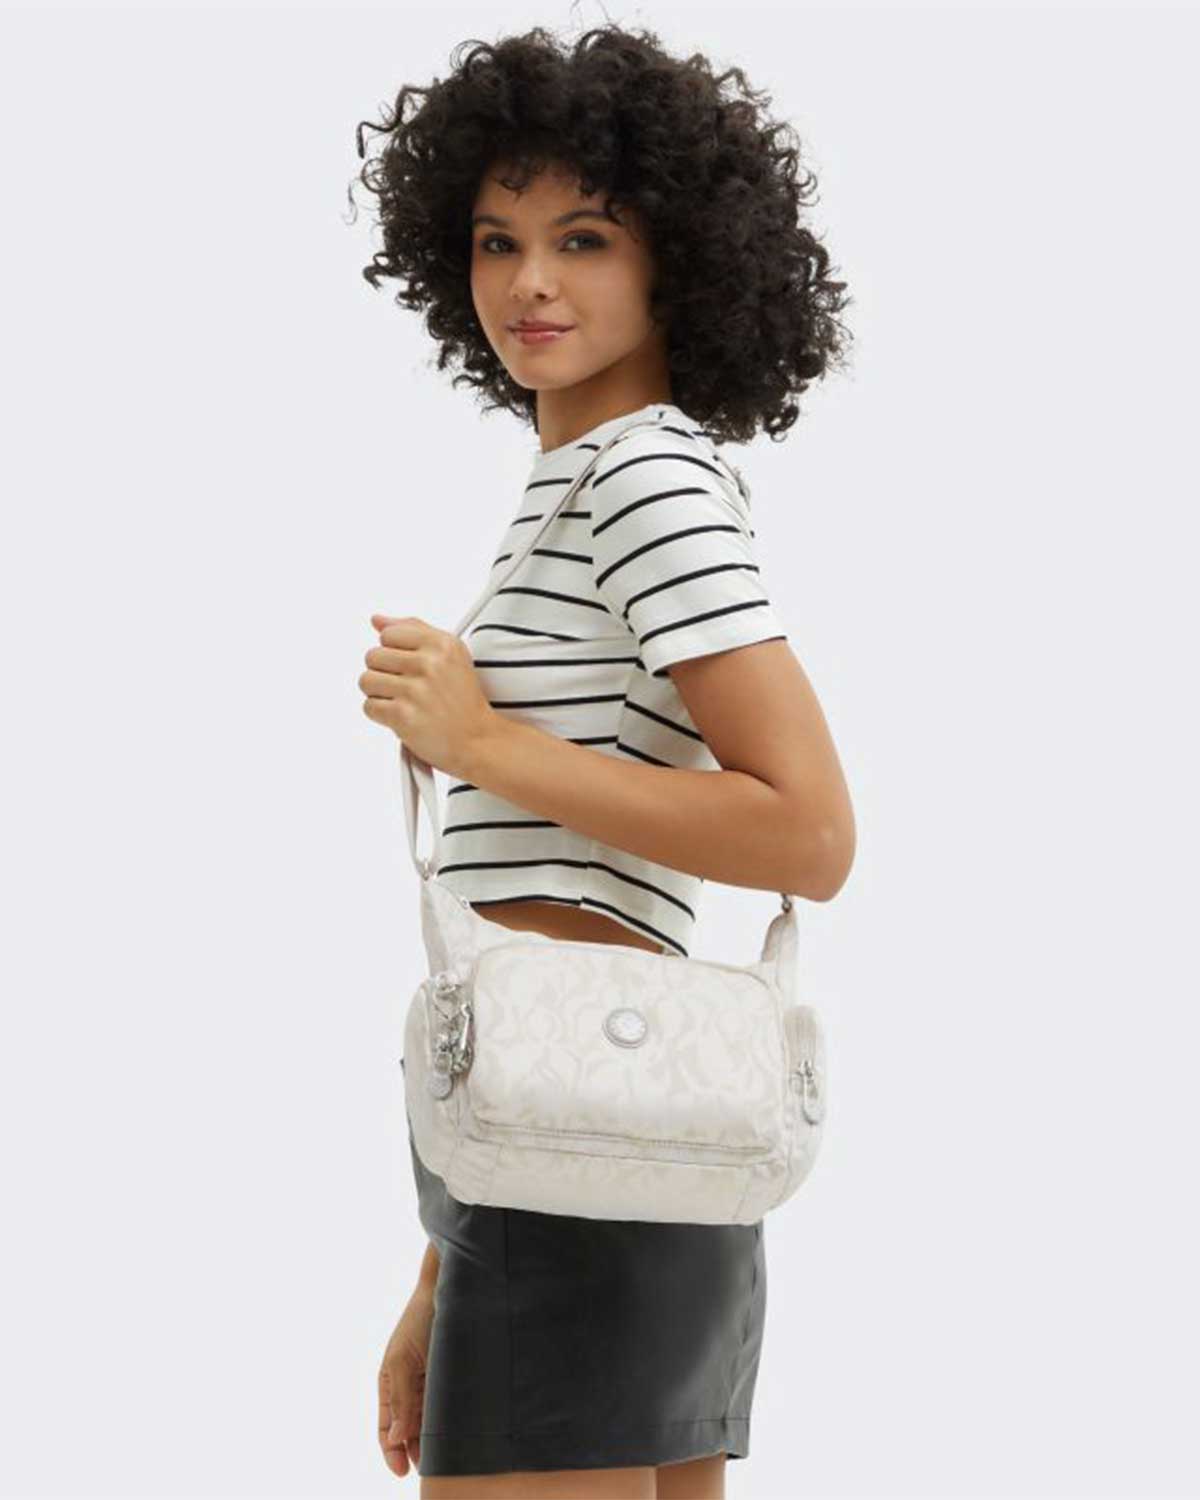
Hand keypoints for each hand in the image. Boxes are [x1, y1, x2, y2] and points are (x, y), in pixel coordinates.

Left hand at [360, 614, 496, 781]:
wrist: (478, 739)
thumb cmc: (462, 699)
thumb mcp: (449, 654)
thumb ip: (413, 630)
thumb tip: (377, 619)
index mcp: (441, 644)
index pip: (388, 634)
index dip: (393, 651)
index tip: (408, 666)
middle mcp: (429, 663)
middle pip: (373, 656)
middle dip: (384, 673)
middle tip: (405, 687)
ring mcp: (415, 690)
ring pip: (366, 681)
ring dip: (380, 694)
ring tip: (402, 700)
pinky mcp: (403, 716)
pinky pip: (369, 706)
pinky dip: (381, 715)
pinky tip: (401, 715)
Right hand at [377, 1281, 435, 1477]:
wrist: (450, 1288)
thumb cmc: (420, 1318)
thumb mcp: (404, 1359)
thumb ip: (400, 1399)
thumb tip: (394, 1439)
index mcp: (389, 1382)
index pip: (386, 1428)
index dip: (391, 1452)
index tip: (402, 1472)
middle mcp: (409, 1386)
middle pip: (409, 1430)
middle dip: (416, 1451)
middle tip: (430, 1468)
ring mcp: (432, 1382)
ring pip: (430, 1421)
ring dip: (435, 1439)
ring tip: (445, 1456)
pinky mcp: (452, 1376)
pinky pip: (449, 1406)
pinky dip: (450, 1421)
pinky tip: (458, 1433)